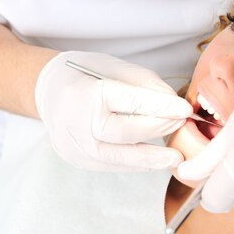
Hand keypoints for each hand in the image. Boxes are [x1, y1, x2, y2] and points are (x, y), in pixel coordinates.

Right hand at [35, 51, 192, 170]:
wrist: (49, 91)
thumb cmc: (85, 75)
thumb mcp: (114, 68)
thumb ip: (145, 85)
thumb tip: (174, 105)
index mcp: (88, 92)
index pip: (131, 102)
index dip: (161, 107)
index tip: (185, 109)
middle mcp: (78, 121)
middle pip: (125, 132)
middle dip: (158, 128)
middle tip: (181, 125)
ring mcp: (74, 144)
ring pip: (119, 157)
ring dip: (150, 158)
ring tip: (174, 157)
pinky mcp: (75, 158)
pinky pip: (110, 165)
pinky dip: (134, 163)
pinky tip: (152, 161)